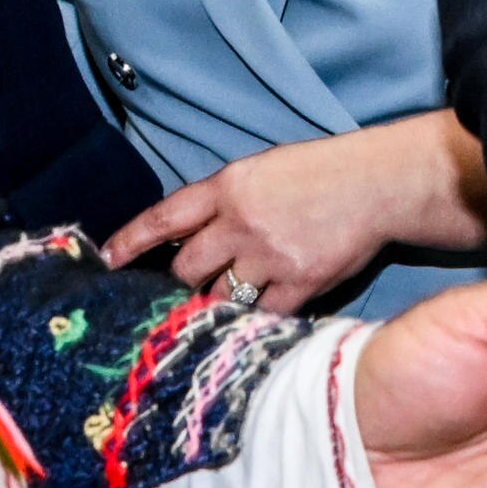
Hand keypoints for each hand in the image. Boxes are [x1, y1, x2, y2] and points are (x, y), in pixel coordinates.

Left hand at [104, 108, 486, 301]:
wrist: (380, 183)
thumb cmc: (321, 174)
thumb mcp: (263, 171)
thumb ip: (222, 201)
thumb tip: (184, 236)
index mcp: (229, 186)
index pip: (165, 217)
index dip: (131, 241)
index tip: (106, 260)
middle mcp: (242, 222)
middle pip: (186, 268)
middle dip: (182, 282)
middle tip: (185, 290)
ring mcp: (271, 255)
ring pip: (219, 296)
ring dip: (217, 302)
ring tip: (223, 305)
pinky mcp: (301, 282)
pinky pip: (263, 314)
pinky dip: (259, 316)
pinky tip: (262, 315)